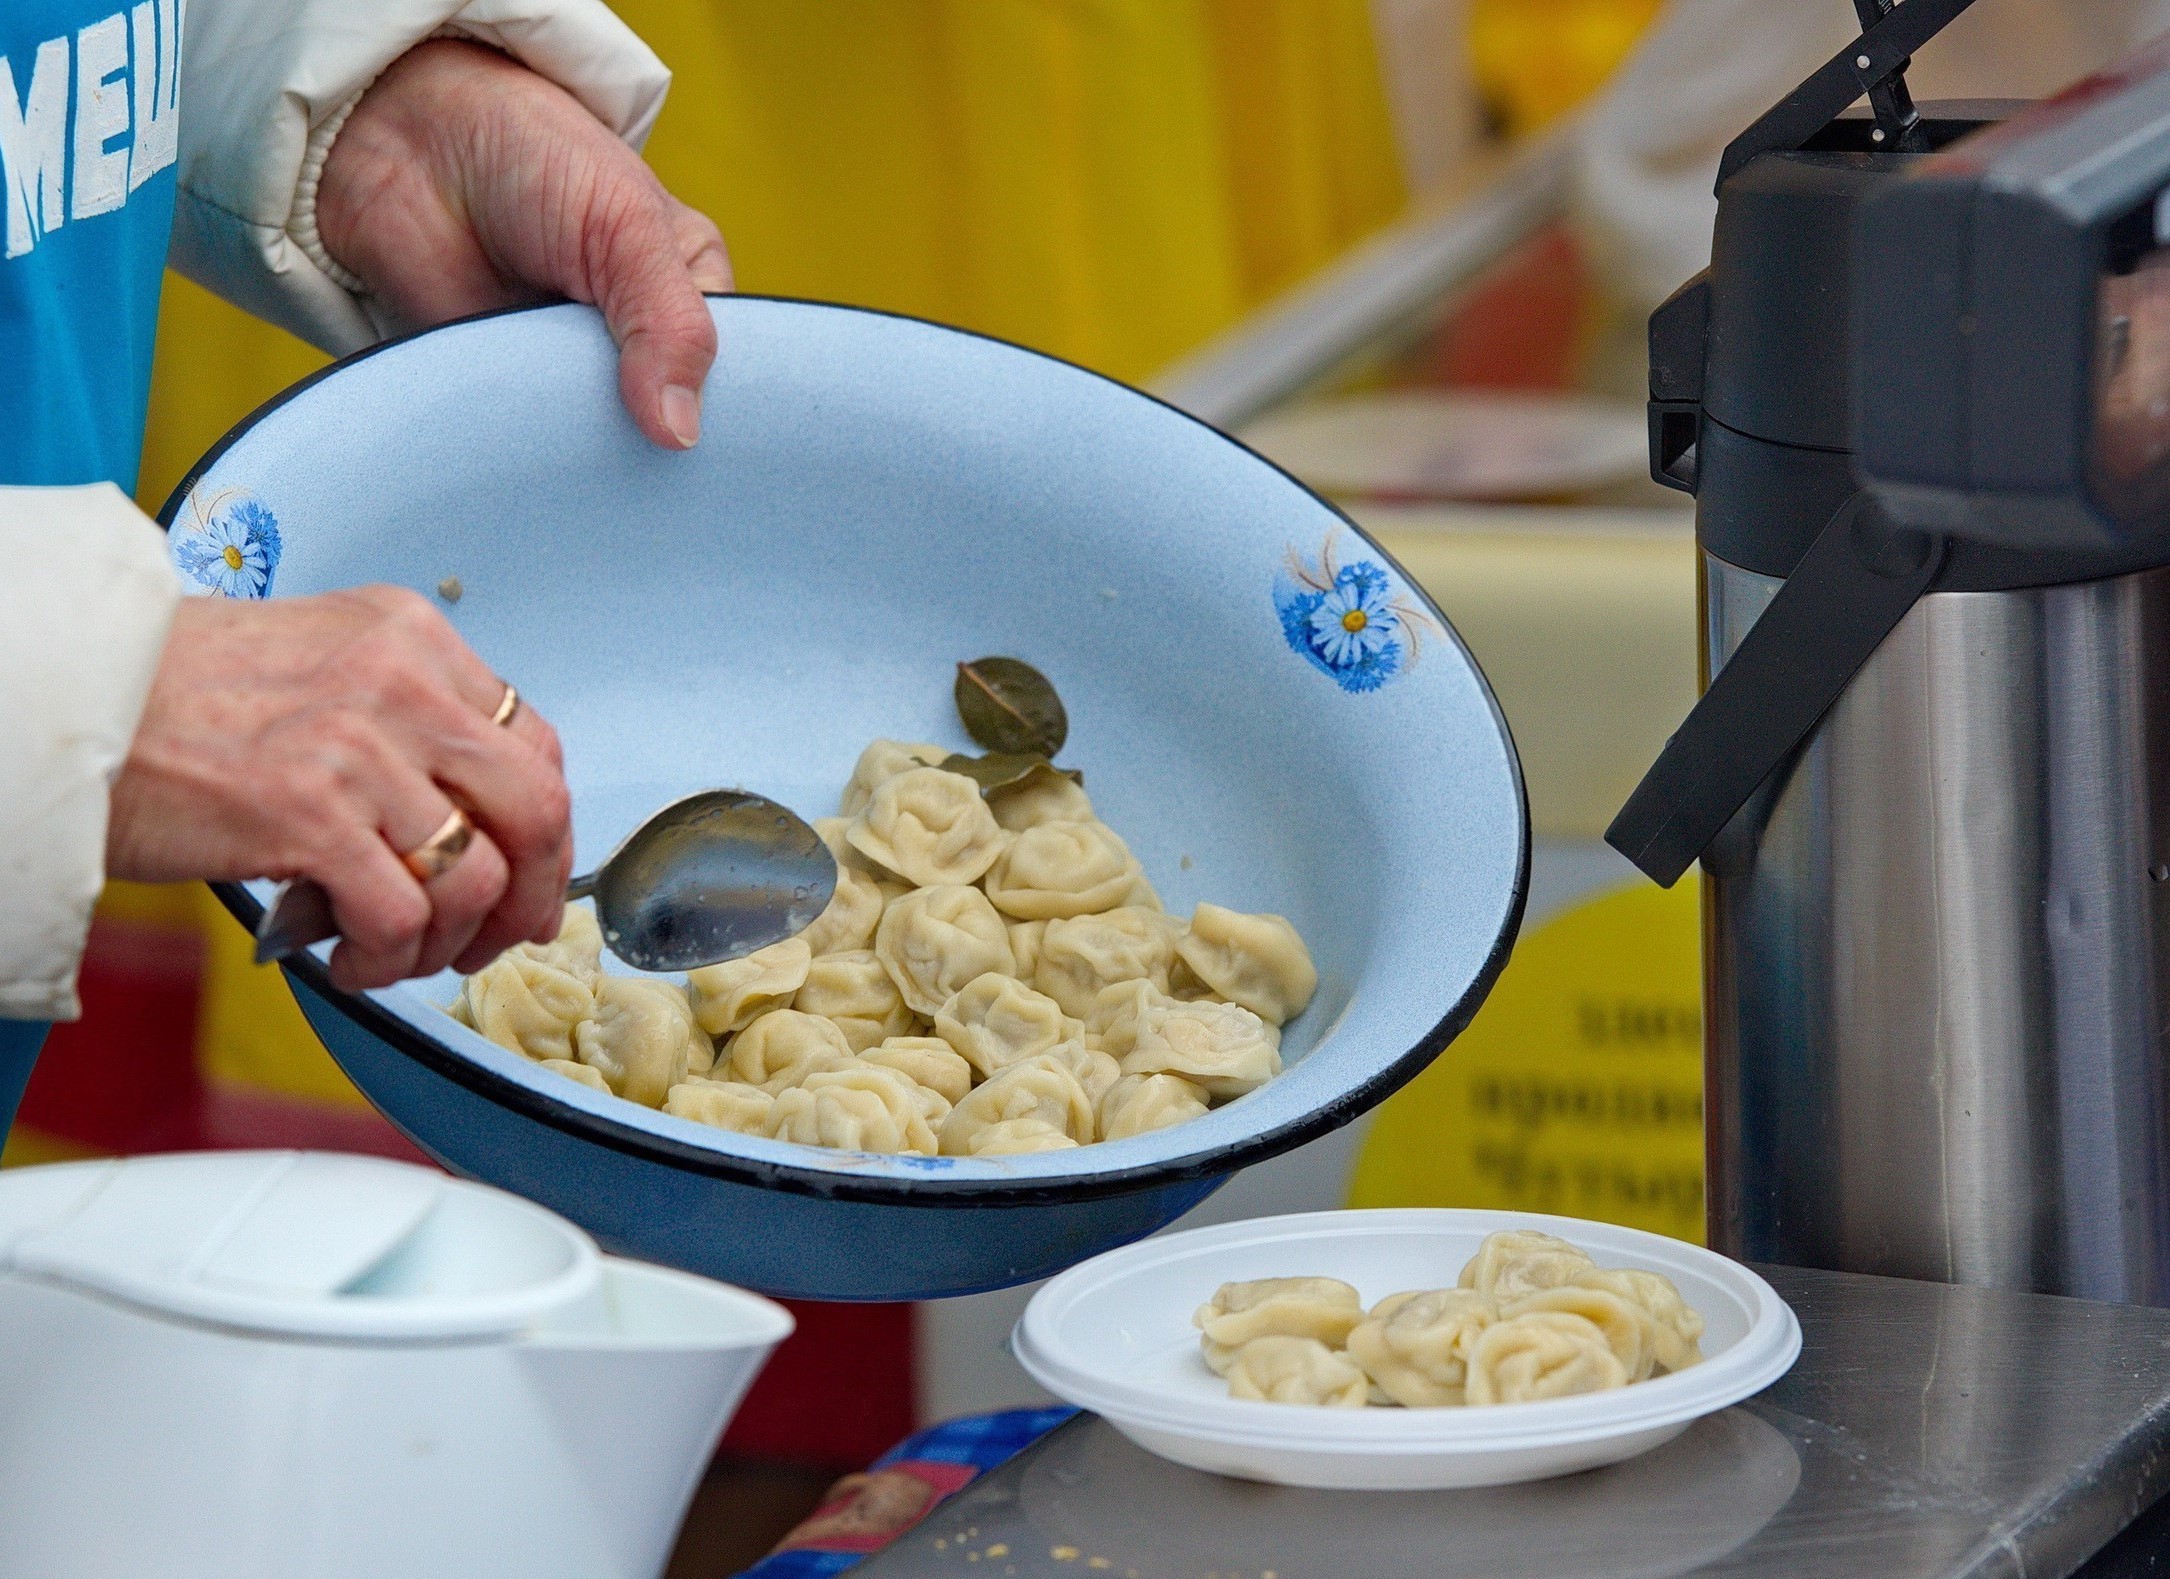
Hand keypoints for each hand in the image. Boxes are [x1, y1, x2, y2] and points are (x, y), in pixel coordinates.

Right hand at [108, 589, 574, 990]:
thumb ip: (401, 718)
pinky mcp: (309, 813)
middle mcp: (401, 681)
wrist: (63, 697)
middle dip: (532, 895)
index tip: (528, 878)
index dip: (543, 831)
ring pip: (478, 876)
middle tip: (493, 939)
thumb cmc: (172, 692)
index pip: (534, 742)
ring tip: (391, 952)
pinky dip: (389, 959)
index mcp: (411, 636)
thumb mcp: (318, 663)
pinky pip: (403, 916)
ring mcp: (359, 746)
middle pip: (537, 807)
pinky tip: (349, 959)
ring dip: (446, 941)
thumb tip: (468, 819)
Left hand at [314, 38, 730, 450]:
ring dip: (588, 459)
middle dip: (655, 451)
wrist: (402, 141)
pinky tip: (534, 471)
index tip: (715, 456)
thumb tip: (680, 434)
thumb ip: (669, 325)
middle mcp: (638, 347)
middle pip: (668, 427)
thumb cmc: (533, 157)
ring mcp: (571, 377)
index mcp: (691, 297)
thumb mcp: (628, 227)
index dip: (727, 419)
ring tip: (582, 467)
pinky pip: (531, 449)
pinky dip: (529, 459)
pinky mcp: (508, 399)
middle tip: (646, 474)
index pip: (733, 380)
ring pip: (599, 448)